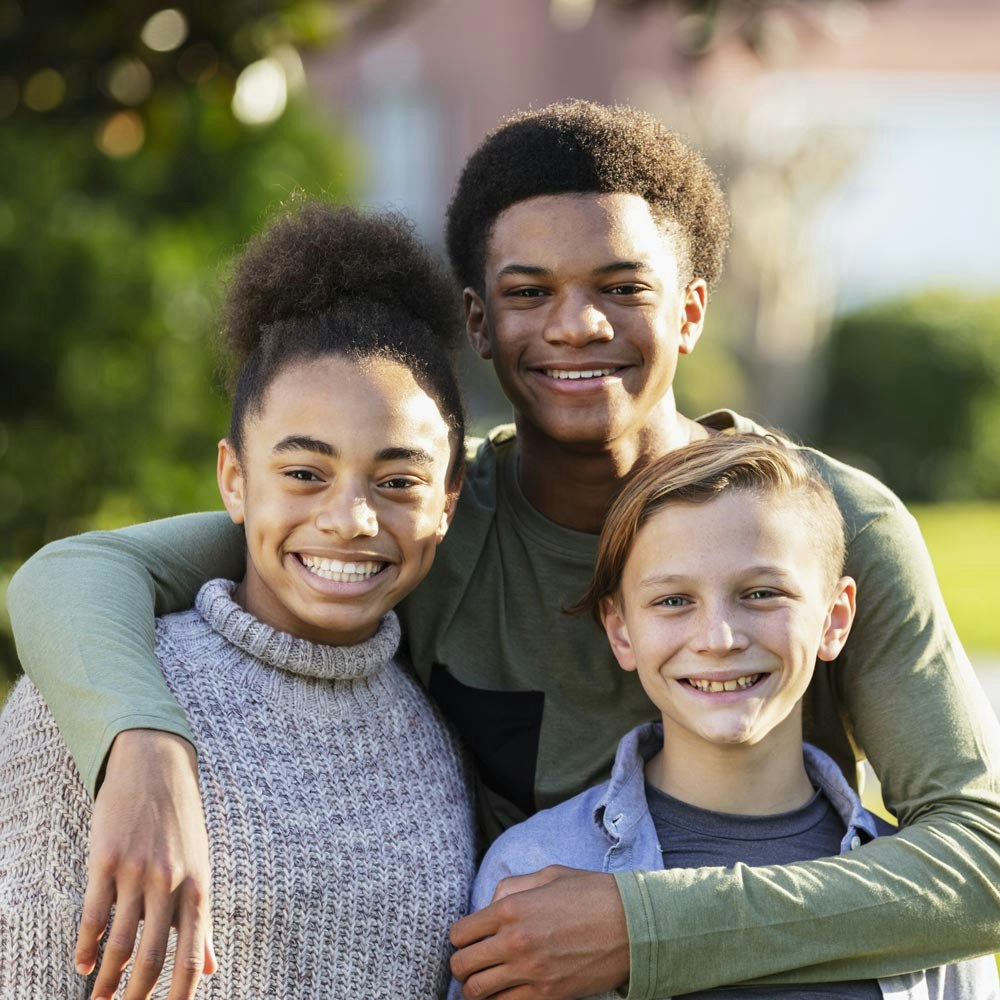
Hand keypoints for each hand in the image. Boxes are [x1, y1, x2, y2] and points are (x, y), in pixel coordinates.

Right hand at [75, 729, 216, 999]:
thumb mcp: (201, 866)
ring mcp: (137, 871)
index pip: (192, 957)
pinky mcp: (106, 860)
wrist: (156, 766)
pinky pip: (93, 915)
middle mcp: (171, 882)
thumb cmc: (181, 822)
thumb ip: (201, 922)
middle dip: (137, 998)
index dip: (181, 996)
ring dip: (106, 981)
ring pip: (119, 944)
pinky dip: (86, 947)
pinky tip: (83, 965)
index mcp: (198, 887)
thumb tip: (211, 969)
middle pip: (153, 959)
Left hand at [450, 865, 628, 999]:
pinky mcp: (546, 995)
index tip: (467, 939)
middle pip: (462, 965)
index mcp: (511, 908)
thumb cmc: (590, 893)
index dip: (459, 937)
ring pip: (477, 992)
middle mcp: (514, 942)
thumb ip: (513, 887)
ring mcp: (530, 972)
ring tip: (482, 982)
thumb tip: (491, 904)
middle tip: (470, 962)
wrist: (631, 923)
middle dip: (460, 964)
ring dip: (473, 988)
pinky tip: (502, 995)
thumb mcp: (548, 875)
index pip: (461, 933)